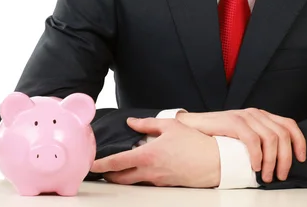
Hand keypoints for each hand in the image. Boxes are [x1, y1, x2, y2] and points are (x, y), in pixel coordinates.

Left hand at [90, 117, 219, 187]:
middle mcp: (150, 171)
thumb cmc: (194, 142)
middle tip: (101, 169)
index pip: (118, 162)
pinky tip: (142, 166)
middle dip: (108, 175)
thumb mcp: (170, 125)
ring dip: (123, 176)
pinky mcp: (165, 184)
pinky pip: (147, 181)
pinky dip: (139, 175)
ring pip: (133, 181)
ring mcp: (157, 180)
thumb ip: (147, 124)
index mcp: (148, 155)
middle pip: (121, 178)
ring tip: (117, 168)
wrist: (214, 161)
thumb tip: (132, 123)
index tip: (92, 165)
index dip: (102, 165)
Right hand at [177, 108, 305, 182]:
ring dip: (272, 161)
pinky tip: (254, 167)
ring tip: (266, 176)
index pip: (289, 124)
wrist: (194, 126)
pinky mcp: (234, 121)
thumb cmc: (219, 134)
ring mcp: (245, 116)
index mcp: (261, 116)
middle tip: (279, 176)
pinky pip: (253, 140)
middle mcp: (256, 113)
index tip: (301, 159)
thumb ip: (259, 138)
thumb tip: (277, 159)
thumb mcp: (244, 133)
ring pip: (271, 139)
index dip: (299, 141)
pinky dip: (257, 156)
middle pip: (282, 135)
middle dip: (285, 159)